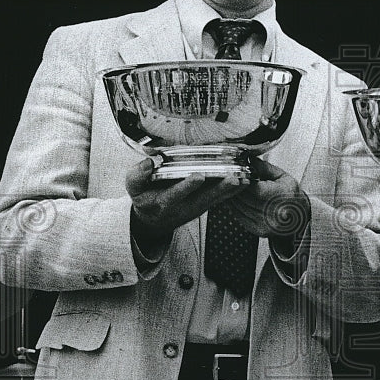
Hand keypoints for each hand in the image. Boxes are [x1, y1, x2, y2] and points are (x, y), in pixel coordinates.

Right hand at [125, 157, 242, 242]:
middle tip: (232, 178)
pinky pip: (222, 198)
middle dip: (218, 188)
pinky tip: (245, 180)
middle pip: (203, 198)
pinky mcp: (206, 206)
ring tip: (244, 178)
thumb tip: (151, 160)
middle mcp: (183, 207)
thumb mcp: (133, 187)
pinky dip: (234, 190)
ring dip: (231, 189)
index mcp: (163, 202)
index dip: (186, 186)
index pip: (175, 195)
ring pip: (216, 199)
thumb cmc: (144, 197)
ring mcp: (197, 207)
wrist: (154, 219)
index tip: (197, 176)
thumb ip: (138, 174)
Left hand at [222, 157, 310, 238]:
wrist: (299, 217)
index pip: (253, 188)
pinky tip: (234, 199)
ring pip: (238, 207)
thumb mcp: (282, 176)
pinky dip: (234, 207)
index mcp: (279, 197)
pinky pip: (239, 216)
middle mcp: (271, 213)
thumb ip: (265, 168)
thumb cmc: (290, 194)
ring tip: (230, 187)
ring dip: (232, 196)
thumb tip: (248, 159)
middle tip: (229, 177)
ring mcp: (264, 224)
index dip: (242, 180)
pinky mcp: (257, 230)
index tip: (238, 172)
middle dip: (235, 187)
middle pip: (243, 197)